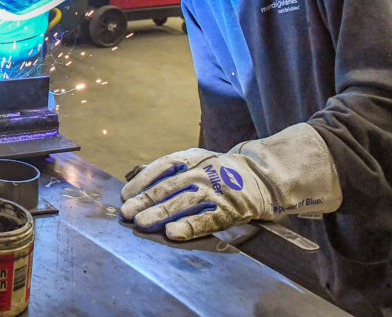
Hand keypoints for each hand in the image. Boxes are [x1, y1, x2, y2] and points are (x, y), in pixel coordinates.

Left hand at [119, 123, 341, 240]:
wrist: (265, 175)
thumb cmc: (222, 171)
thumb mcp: (198, 161)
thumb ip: (173, 172)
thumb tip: (137, 185)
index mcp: (192, 157)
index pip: (162, 166)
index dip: (142, 181)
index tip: (125, 195)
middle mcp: (202, 171)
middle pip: (168, 187)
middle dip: (145, 200)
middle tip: (126, 212)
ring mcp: (216, 189)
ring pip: (183, 203)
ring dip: (160, 214)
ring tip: (141, 223)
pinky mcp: (231, 209)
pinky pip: (207, 219)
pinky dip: (189, 227)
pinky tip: (173, 234)